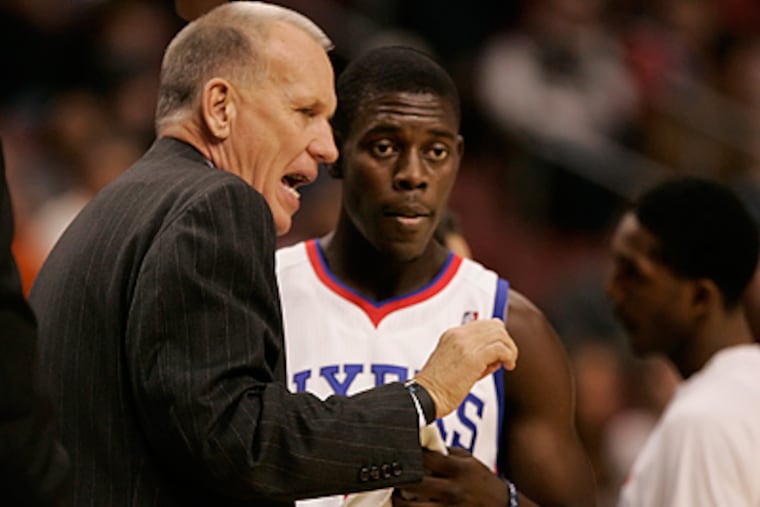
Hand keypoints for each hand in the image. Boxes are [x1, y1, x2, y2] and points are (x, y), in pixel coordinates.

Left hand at [392, 448, 509, 505]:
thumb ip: (445, 453)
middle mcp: (453, 489)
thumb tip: (420, 444)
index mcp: (458, 469)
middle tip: (394, 477)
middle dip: (400, 480)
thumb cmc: (482, 481)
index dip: (408, 455)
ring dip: (400, 501)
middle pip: (415, 483)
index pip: (424, 459)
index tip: (400, 454)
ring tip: (398, 495)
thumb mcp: (468, 460)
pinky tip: (410, 504)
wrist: (503, 505)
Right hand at [414, 318, 516, 417]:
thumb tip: (498, 357)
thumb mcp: (454, 363)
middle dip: (506, 341)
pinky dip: (509, 356)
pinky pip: (501, 348)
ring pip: (500, 334)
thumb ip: (474, 355)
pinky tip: (508, 366)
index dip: (497, 336)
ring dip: (510, 349)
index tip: (501, 351)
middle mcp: (458, 335)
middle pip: (495, 326)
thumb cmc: (438, 387)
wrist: (425, 397)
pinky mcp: (472, 358)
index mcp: (452, 334)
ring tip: (509, 363)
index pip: (484, 323)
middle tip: (508, 358)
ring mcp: (465, 344)